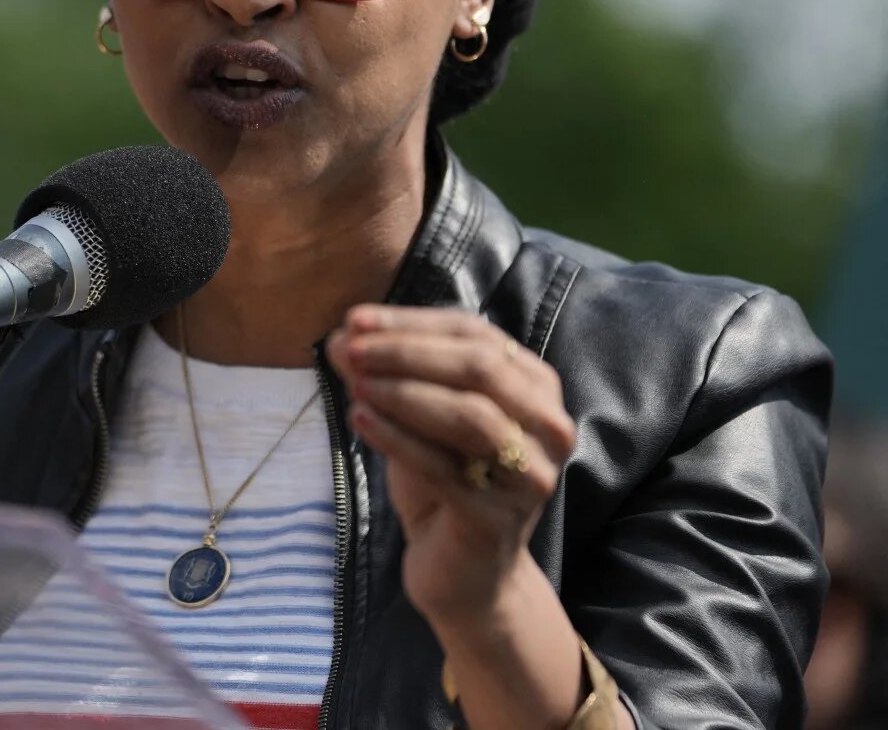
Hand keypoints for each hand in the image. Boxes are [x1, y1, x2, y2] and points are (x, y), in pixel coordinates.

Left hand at [325, 305, 576, 626]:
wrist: (463, 572)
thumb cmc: (443, 481)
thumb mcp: (418, 418)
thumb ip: (389, 376)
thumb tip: (343, 337)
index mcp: (536, 388)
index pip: (474, 335)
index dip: (411, 324)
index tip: (354, 319)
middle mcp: (548, 428)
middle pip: (479, 369)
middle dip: (406, 353)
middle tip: (350, 349)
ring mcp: (531, 476)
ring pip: (469, 417)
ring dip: (404, 393)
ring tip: (354, 384)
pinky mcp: (499, 518)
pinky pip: (444, 469)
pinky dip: (397, 439)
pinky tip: (359, 420)